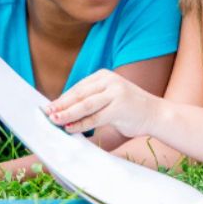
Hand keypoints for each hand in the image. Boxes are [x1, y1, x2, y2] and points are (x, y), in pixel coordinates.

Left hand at [46, 70, 161, 138]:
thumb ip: (91, 100)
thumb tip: (65, 109)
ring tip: (54, 120)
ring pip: (85, 105)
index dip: (62, 98)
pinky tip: (70, 128)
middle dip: (61, 105)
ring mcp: (115, 93)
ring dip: (67, 114)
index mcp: (105, 75)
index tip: (48, 106)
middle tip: (46, 113)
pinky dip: (80, 124)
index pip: (78, 87)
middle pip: (79, 94)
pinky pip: (95, 117)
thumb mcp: (110, 97)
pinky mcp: (119, 107)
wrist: (156, 114)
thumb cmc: (130, 108)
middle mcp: (110, 81)